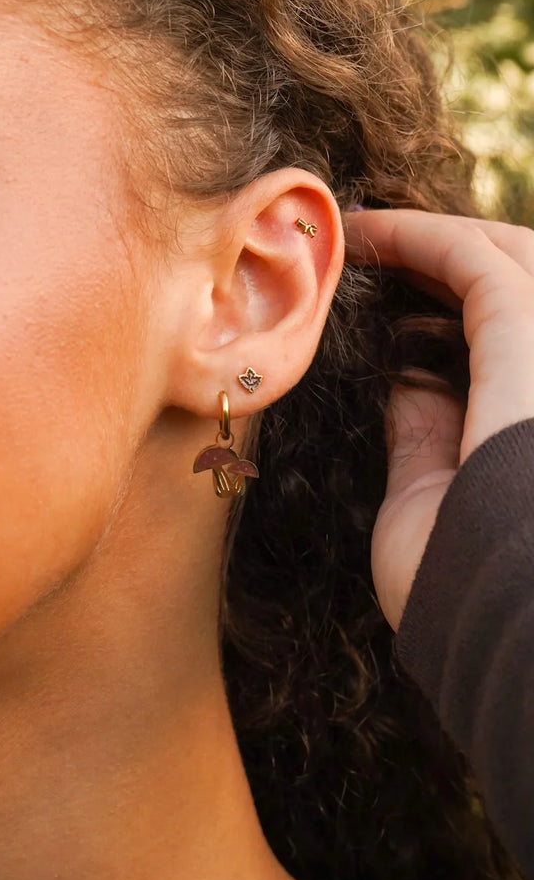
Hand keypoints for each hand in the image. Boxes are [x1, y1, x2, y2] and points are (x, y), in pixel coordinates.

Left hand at [343, 210, 533, 631]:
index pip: (506, 337)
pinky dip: (423, 240)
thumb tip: (408, 381)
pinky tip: (369, 236)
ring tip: (362, 234)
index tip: (380, 292)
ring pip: (514, 261)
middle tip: (369, 247)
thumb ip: (427, 435)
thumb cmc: (458, 598)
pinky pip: (480, 269)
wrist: (501, 644)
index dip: (448, 302)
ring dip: (435, 240)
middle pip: (524, 283)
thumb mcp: (430, 503)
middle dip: (447, 259)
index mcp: (528, 419)